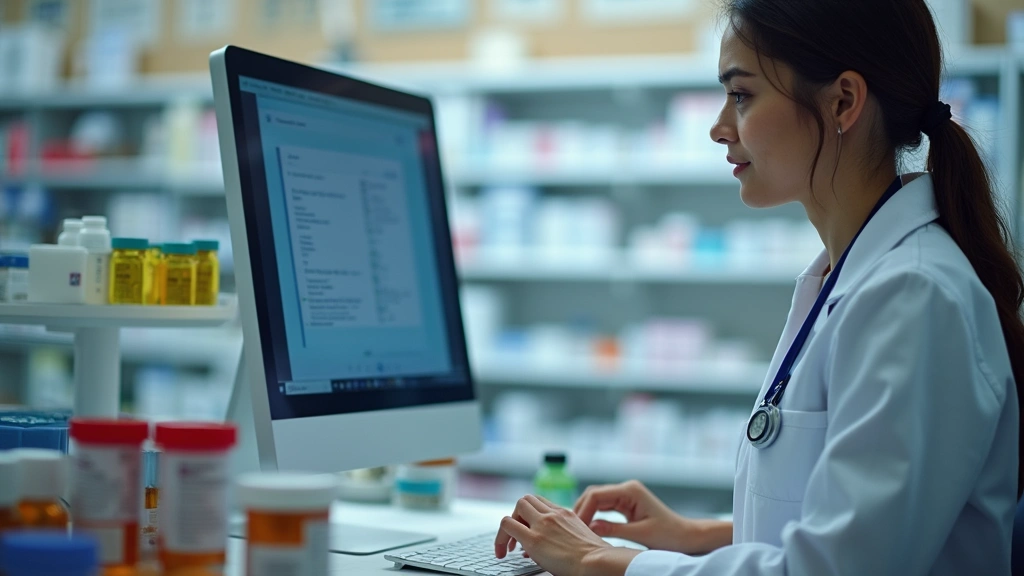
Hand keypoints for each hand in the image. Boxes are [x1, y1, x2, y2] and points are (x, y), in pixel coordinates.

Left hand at [494, 494, 639, 575]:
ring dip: (508, 525)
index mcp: (566, 513)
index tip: (529, 532)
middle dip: (517, 517)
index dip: (530, 517)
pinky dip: (500, 537)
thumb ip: (568, 535)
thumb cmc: (595, 558)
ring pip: (516, 507)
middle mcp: (553, 514)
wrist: (598, 563)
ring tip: (507, 547)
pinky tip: (502, 552)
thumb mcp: (583, 538)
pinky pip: (507, 525)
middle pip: (527, 500)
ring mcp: (543, 524)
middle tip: (515, 539)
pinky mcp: (533, 539)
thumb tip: (558, 546)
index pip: (541, 504)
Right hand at [575, 480, 726, 554]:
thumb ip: (614, 530)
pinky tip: (588, 527)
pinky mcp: (626, 503)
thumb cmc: (669, 535)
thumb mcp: (640, 534)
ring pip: (597, 500)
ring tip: (577, 529)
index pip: (597, 495)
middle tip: (572, 528)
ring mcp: (626, 495)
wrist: (687, 536)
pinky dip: (595, 515)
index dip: (583, 510)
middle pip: (594, 495)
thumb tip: (590, 528)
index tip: (576, 527)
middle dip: (581, 510)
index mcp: (630, 491)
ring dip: (587, 513)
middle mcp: (627, 489)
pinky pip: (604, 507)